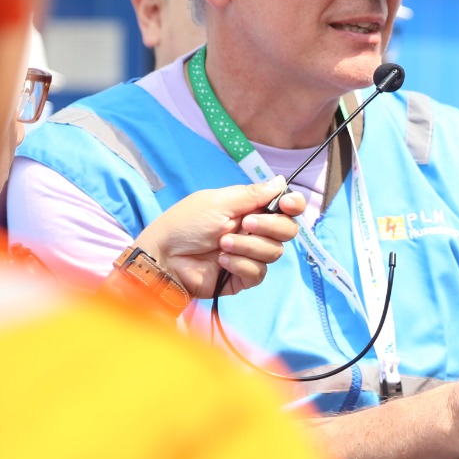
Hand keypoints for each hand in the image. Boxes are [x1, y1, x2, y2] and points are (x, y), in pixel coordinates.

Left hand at [133, 176, 306, 298]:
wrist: (164, 258)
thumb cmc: (185, 224)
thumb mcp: (218, 202)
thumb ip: (252, 194)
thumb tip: (281, 181)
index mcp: (250, 209)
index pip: (285, 207)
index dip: (293, 205)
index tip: (287, 204)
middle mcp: (254, 231)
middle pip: (287, 230)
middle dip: (270, 227)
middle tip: (244, 224)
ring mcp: (249, 255)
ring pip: (274, 252)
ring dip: (248, 246)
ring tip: (221, 244)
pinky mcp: (242, 277)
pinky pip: (259, 272)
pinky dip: (240, 264)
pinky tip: (221, 261)